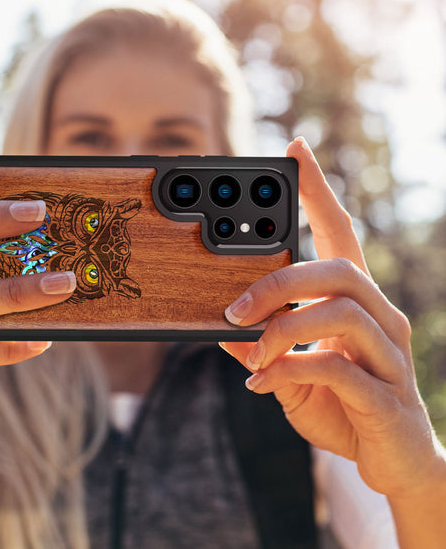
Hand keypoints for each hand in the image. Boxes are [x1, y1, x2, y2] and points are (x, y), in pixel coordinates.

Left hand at [220, 137, 444, 500]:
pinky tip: (265, 384)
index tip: (295, 150)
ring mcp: (389, 355)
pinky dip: (292, 370)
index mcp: (356, 302)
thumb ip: (263, 347)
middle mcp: (380, 318)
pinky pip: (338, 367)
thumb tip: (221, 329)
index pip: (340, 233)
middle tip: (233, 309)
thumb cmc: (341, 405)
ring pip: (341, 312)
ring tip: (251, 351)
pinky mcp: (387, 396)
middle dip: (279, 281)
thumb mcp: (290, 370)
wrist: (393, 464)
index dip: (319, 191)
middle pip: (338, 269)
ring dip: (283, 328)